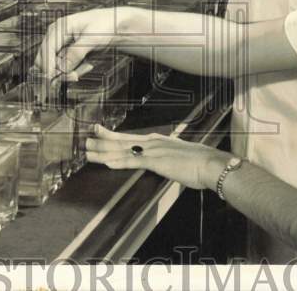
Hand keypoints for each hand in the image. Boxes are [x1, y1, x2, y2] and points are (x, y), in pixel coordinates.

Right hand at [35, 8, 123, 80]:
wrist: (115, 25)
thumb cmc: (105, 25)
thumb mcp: (92, 38)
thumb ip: (76, 53)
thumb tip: (62, 67)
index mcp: (60, 27)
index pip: (47, 48)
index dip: (48, 65)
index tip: (52, 78)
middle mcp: (57, 36)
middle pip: (46, 60)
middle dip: (59, 71)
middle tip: (74, 76)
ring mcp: (62, 46)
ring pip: (56, 67)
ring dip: (71, 71)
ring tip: (88, 65)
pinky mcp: (68, 54)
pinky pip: (66, 68)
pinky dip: (76, 69)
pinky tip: (88, 63)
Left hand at [85, 125, 230, 191]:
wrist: (211, 163)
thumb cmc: (198, 162)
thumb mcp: (178, 156)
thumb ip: (166, 157)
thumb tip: (162, 160)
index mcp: (156, 141)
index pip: (129, 138)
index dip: (111, 136)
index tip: (99, 132)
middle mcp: (151, 142)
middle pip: (121, 141)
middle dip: (101, 141)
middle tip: (85, 139)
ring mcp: (152, 151)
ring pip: (122, 151)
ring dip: (103, 152)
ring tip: (88, 151)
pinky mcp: (156, 162)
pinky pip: (133, 162)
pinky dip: (117, 162)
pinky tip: (106, 163)